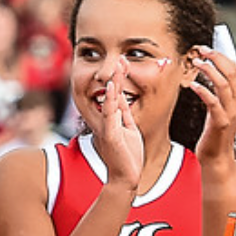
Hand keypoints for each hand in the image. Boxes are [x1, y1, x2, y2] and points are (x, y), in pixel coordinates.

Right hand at [89, 70, 144, 189]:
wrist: (126, 178)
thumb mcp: (129, 129)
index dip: (119, 78)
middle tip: (121, 57)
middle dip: (116, 75)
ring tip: (119, 66)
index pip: (115, 94)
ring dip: (115, 82)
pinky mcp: (110, 135)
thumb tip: (123, 97)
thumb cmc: (128, 156)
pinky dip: (111, 99)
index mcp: (111, 119)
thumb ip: (124, 114)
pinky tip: (114, 87)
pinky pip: (110, 114)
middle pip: (111, 93)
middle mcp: (105, 121)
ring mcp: (106, 127)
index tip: (123, 62)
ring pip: (110, 100)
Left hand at [186, 45, 235, 167]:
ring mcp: (231, 113)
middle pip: (232, 72)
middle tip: (202, 50)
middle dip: (216, 58)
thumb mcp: (222, 108)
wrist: (217, 157)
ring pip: (223, 84)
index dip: (223, 56)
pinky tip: (193, 84)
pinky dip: (203, 90)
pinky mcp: (221, 122)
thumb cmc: (216, 133)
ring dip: (209, 70)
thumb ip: (220, 92)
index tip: (208, 48)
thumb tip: (210, 71)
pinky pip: (213, 102)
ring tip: (196, 63)